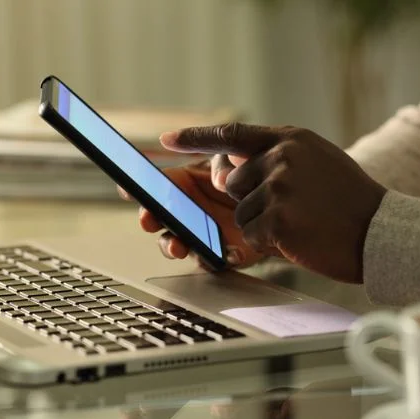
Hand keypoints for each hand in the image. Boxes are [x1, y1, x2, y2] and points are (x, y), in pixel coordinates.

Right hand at [117, 159, 264, 268]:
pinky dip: (215, 259)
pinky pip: (212, 260)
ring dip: (173, 245)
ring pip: (178, 242)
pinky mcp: (225, 253)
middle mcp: (192, 209)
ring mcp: (205, 233)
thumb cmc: (263, 175)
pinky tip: (226, 253)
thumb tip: (220, 178)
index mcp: (190, 183)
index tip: (127, 189)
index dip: (141, 186)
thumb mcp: (241, 156)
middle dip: (151, 219)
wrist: (293, 202)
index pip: (159, 185)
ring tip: (180, 246)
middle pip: (161, 217)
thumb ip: (224, 160)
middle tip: (149, 220)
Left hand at [160, 123, 386, 282]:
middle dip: (246, 198)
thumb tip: (221, 173)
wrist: (382, 231)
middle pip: (230, 181)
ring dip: (260, 222)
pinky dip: (269, 241)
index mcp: (289, 139)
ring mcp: (279, 186)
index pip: (230, 134)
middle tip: (287, 205)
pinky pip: (250, 233)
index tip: (167, 140)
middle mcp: (281, 156)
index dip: (195, 137)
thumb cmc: (345, 200)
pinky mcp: (278, 218)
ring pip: (239, 210)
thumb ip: (270, 159)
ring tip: (299, 220)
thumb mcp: (314, 161)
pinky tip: (299, 235)